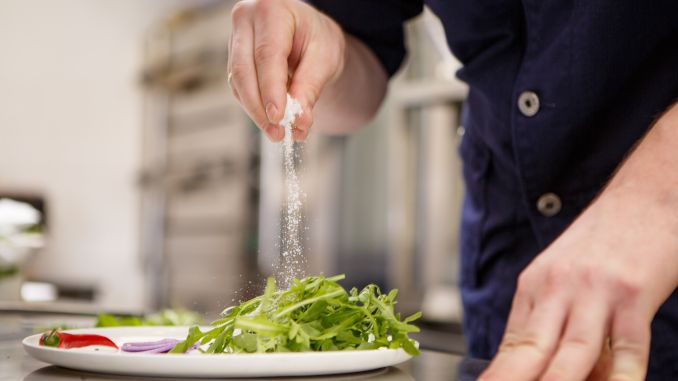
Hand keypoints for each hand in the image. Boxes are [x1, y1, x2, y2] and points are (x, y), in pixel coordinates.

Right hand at [228, 0, 345, 140]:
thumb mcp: (324, 59)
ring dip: (256, 112)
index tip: (278, 117)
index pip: (267, 55)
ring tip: (278, 132)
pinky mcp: (233, 58)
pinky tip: (271, 120)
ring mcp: (236, 38)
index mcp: (272, 10)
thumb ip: (310, 88)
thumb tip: (300, 122)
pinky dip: (254, 106)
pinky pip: (239, 87)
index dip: (271, 90)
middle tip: (278, 133)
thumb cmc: (318, 39)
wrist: (309, 34)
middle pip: (244, 70)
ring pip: (238, 82)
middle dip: (259, 107)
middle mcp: (246, 20)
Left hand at [480, 189, 677, 380]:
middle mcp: (558, 288)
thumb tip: (537, 364)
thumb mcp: (562, 272)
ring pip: (572, 353)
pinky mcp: (634, 294)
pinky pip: (628, 347)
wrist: (644, 195)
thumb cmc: (604, 238)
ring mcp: (596, 292)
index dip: (498, 376)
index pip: (511, 344)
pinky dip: (619, 377)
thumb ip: (549, 317)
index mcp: (535, 285)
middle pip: (531, 350)